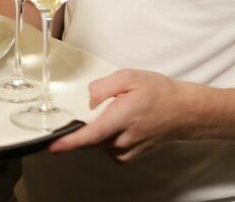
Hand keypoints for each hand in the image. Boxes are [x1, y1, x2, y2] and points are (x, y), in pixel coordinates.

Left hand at [48, 69, 205, 162]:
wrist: (182, 112)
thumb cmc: (158, 92)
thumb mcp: (130, 77)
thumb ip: (104, 86)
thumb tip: (89, 99)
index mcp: (122, 118)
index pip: (90, 135)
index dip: (69, 142)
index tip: (52, 146)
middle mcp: (122, 140)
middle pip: (89, 137)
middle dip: (84, 123)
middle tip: (102, 104)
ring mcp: (125, 151)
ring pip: (97, 142)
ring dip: (98, 127)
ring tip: (119, 110)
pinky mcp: (126, 157)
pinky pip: (105, 146)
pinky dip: (106, 134)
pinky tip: (120, 121)